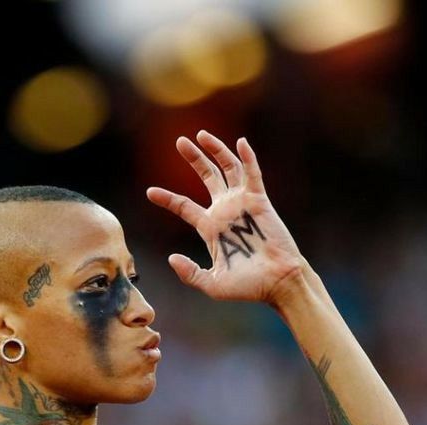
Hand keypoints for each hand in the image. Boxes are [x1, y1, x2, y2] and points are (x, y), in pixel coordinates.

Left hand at [147, 130, 304, 305]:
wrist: (277, 283)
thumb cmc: (247, 287)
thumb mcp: (212, 284)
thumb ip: (190, 273)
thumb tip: (171, 258)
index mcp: (210, 228)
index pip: (184, 207)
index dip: (167, 198)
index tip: (149, 192)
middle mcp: (225, 212)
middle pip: (207, 177)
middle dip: (194, 159)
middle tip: (180, 142)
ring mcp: (242, 204)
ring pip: (228, 169)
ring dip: (215, 150)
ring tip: (201, 134)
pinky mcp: (259, 202)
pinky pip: (252, 175)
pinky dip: (247, 158)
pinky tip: (240, 142)